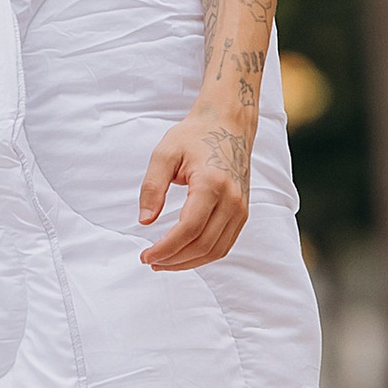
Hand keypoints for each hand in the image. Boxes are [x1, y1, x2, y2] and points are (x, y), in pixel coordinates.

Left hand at [138, 106, 250, 269]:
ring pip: (216, 250)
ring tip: (165, 262)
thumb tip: (145, 221)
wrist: (228, 124)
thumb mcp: (164, 154)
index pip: (189, 229)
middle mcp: (232, 199)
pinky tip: (184, 255)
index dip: (166, 248)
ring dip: (189, 262)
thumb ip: (152, 187)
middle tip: (151, 261)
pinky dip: (204, 255)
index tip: (146, 255)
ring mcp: (241, 208)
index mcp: (212, 184)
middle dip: (174, 259)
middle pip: (203, 245)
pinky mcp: (242, 213)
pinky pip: (225, 244)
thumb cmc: (195, 136)